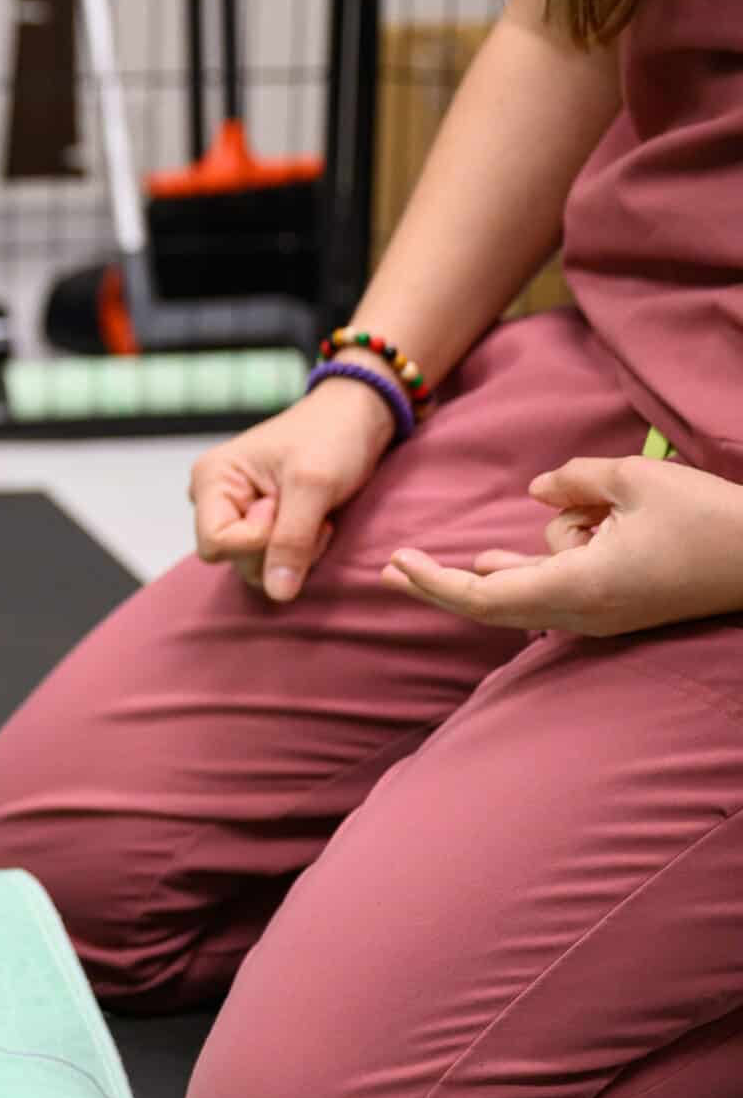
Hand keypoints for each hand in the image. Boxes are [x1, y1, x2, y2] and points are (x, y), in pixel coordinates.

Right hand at [190, 368, 399, 601]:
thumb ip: (291, 541)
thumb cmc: (333, 436)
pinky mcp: (258, 518)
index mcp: (211, 479)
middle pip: (233, 557)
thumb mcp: (314, 486)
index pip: (215, 543)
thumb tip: (277, 594)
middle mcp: (213, 497)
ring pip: (254, 562)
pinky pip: (269, 555)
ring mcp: (236, 509)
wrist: (358, 415)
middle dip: (279, 547)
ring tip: (317, 516)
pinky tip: (315, 521)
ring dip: (293, 551)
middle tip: (312, 515)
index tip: (286, 508)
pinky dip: (297, 548)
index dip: (256, 540)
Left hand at [383, 456, 742, 636]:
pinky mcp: (618, 608)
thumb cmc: (711, 519)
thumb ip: (575, 482)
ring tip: (582, 519)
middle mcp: (584, 612)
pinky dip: (546, 558)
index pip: (482, 598)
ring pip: (532, 584)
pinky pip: (560, 584)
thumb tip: (536, 495)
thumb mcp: (636, 480)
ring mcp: (602, 616)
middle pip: (492, 602)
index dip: (433, 582)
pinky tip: (536, 542)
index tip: (394, 564)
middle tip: (387, 571)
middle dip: (441, 582)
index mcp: (579, 587)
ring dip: (525, 554)